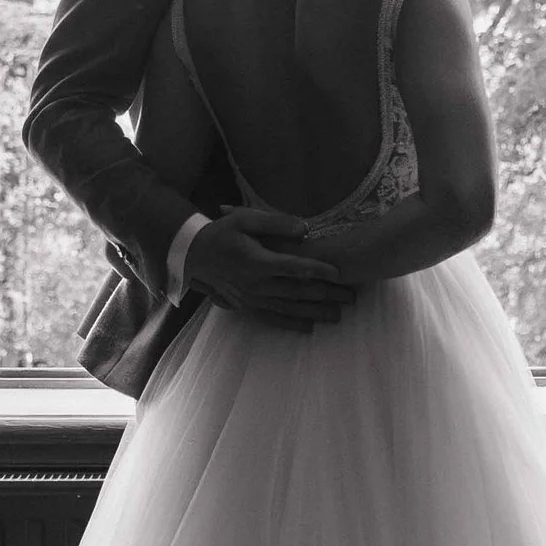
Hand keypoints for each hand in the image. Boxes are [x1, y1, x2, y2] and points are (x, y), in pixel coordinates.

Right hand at [182, 208, 349, 326]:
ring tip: (339, 315)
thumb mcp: (244, 218)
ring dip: (315, 312)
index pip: (295, 268)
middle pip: (298, 292)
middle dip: (327, 295)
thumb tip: (305, 230)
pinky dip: (292, 324)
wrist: (193, 255)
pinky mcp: (247, 307)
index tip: (340, 273)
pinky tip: (310, 327)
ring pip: (290, 308)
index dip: (319, 270)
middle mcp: (257, 284)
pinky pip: (273, 318)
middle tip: (352, 297)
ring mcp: (252, 299)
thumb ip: (275, 223)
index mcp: (257, 262)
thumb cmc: (222, 232)